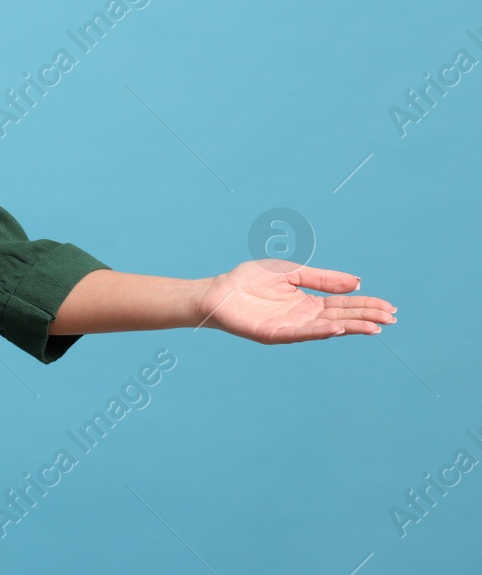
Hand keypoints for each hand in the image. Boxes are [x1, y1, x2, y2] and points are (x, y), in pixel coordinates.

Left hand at [195, 261, 395, 343]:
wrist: (218, 290)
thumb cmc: (251, 280)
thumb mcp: (292, 273)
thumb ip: (322, 279)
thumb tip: (358, 283)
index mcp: (308, 303)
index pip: (343, 305)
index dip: (366, 306)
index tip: (390, 308)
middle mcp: (303, 318)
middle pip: (341, 318)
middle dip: (366, 318)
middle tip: (391, 318)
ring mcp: (290, 327)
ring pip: (326, 328)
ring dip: (350, 327)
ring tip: (373, 327)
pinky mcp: (274, 334)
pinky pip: (300, 334)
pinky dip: (319, 331)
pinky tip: (337, 328)